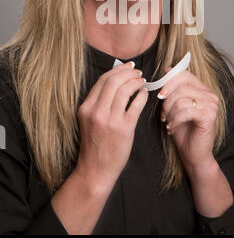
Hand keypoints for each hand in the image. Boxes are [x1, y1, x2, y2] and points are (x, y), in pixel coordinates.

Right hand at [75, 62, 147, 190]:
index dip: (117, 70)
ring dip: (136, 82)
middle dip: (128, 73)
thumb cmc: (95, 144)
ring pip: (125, 90)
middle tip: (137, 72)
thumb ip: (99, 102)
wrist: (95, 170)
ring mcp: (110, 120)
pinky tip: (144, 94)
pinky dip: (142, 96)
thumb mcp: (89, 120)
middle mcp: (96, 112)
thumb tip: (116, 81)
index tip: (127, 67)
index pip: (102, 81)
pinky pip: (136, 105)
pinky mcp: (124, 129)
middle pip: (114, 82)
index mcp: (86, 108)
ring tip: (142, 81)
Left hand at [160, 67, 218, 173]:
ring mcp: (211, 105)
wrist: (193, 154)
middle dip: (167, 101)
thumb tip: (167, 69)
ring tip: (168, 121)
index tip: (161, 95)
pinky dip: (175, 120)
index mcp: (202, 89)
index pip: (184, 74)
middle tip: (163, 114)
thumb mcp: (175, 106)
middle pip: (181, 86)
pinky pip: (186, 111)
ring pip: (181, 99)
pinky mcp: (209, 116)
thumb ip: (173, 89)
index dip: (169, 82)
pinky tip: (172, 127)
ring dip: (170, 112)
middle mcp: (210, 95)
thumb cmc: (184, 130)